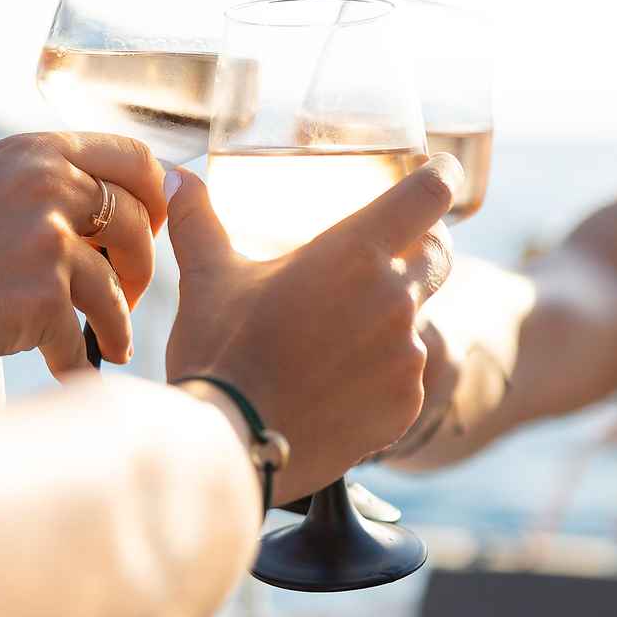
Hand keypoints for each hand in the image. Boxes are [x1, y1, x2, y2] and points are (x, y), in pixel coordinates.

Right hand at [0, 133, 165, 375]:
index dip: (156, 197)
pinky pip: (85, 334)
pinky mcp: (41, 295)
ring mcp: (46, 240)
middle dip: (140, 266)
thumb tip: (129, 208)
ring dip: (118, 321)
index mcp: (39, 152)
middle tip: (125, 293)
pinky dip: (81, 359)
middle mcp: (48, 185)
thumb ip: (55, 183)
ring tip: (110, 339)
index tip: (151, 227)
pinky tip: (73, 367)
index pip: (136, 159)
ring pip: (119, 286)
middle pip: (138, 224)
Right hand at [164, 154, 460, 501]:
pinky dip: (382, 376)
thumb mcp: (207, 277)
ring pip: (417, 323)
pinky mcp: (408, 404)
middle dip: (423, 249)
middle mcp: (395, 299)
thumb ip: (199, 220)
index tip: (439, 174)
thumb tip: (176, 178)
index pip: (429, 195)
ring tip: (337, 339)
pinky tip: (339, 385)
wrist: (231, 442)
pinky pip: (408, 377)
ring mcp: (408, 356)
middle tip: (395, 252)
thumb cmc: (221, 351)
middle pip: (439, 257)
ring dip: (390, 321)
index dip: (440, 178)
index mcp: (356, 252)